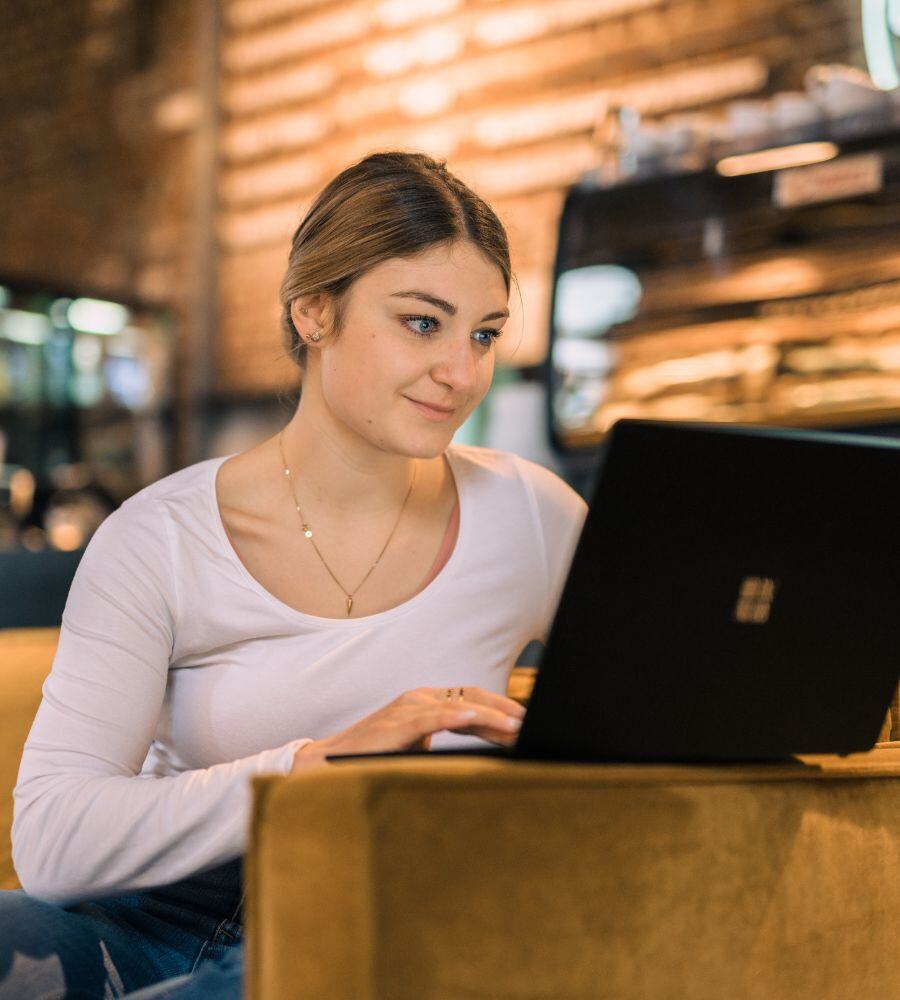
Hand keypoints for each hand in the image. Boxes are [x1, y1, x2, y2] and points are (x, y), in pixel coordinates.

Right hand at [291, 686, 524, 770]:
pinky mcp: (396, 724)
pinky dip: (454, 716)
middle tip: (531, 724)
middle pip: (472, 697)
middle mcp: (419, 698)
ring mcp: (407, 708)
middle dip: (505, 710)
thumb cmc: (374, 758)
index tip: (526, 722)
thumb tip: (482, 756)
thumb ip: (444, 745)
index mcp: (426, 702)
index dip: (501, 708)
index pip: (472, 698)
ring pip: (458, 706)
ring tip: (516, 728)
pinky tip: (472, 719)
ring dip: (491, 717)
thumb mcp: (417, 748)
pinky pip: (431, 718)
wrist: (328, 764)